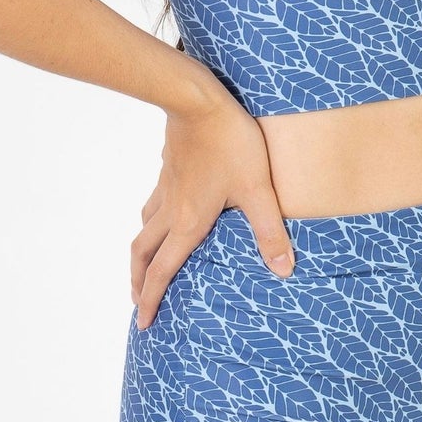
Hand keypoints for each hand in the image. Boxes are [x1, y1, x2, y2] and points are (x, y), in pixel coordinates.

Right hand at [130, 87, 294, 328]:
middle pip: (143, 253)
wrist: (197, 99)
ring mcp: (166, 186)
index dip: (150, 299)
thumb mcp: (257, 189)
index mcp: (188, 222)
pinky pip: (154, 202)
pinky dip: (152, 219)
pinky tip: (164, 211)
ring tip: (146, 263)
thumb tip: (284, 270)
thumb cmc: (230, 143)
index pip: (162, 270)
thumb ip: (270, 231)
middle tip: (137, 302)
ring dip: (142, 251)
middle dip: (138, 281)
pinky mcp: (169, 168)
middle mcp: (170, 209)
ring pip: (145, 226)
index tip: (142, 322)